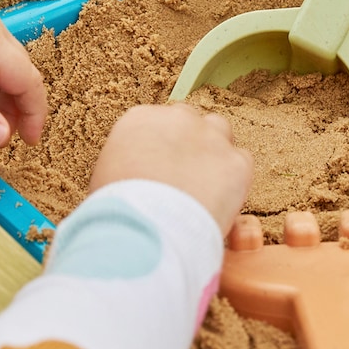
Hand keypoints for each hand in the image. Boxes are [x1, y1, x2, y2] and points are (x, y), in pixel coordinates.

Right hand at [89, 104, 253, 234]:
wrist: (145, 230)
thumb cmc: (117, 211)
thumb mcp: (106, 177)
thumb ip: (125, 164)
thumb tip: (132, 177)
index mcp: (139, 118)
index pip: (157, 122)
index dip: (161, 147)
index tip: (161, 167)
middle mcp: (177, 118)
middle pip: (189, 121)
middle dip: (189, 144)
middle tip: (184, 176)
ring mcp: (210, 137)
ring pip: (220, 133)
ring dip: (215, 153)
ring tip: (205, 186)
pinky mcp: (236, 162)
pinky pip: (242, 162)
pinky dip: (235, 179)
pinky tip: (222, 201)